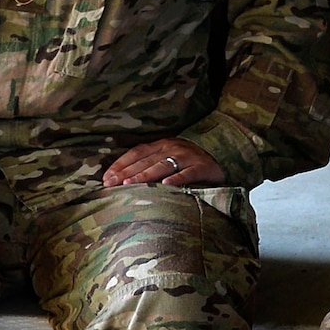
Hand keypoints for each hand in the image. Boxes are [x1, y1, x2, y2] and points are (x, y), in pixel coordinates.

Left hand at [103, 138, 223, 187]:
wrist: (224, 155)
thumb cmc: (190, 162)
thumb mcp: (168, 157)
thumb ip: (150, 163)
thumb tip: (122, 178)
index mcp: (161, 144)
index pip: (136, 153)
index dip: (120, 164)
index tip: (106, 178)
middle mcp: (172, 147)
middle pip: (146, 160)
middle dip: (127, 172)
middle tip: (112, 184)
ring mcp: (188, 156)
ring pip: (163, 165)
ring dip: (145, 174)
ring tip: (131, 184)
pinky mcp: (203, 167)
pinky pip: (188, 173)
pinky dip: (177, 178)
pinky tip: (166, 185)